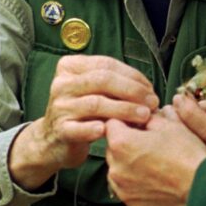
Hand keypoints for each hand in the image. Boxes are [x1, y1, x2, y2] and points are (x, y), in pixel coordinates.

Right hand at [9, 55, 158, 190]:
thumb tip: (147, 88)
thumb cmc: (82, 112)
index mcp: (70, 67)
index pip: (106, 65)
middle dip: (132, 91)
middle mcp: (62, 83)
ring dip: (125, 109)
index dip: (133, 76)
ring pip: (96, 103)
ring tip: (144, 116)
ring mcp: (59, 107)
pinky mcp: (60, 130)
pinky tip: (109, 131)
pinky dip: (95, 129)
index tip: (150, 89)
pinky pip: (80, 129)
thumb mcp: (93, 91)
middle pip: (103, 80)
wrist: (53, 140)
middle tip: (152, 102)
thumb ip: (113, 84)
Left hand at [105, 111, 205, 205]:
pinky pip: (131, 192)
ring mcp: (124, 192)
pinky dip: (140, 187)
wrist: (203, 189)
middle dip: (128, 144)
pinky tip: (158, 182)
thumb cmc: (188, 157)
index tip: (138, 124)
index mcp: (121, 144)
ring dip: (131, 167)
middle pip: (113, 150)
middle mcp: (116, 170)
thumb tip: (145, 118)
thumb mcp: (170, 125)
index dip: (127, 121)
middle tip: (151, 144)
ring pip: (120, 173)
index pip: (111, 124)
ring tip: (156, 165)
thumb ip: (149, 118)